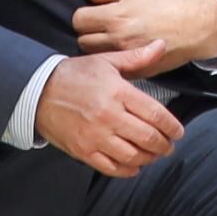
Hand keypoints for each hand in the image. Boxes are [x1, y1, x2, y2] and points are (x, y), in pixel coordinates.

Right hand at [32, 54, 180, 175]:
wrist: (38, 91)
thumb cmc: (75, 75)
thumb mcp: (106, 61)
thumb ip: (136, 58)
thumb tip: (161, 45)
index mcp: (118, 93)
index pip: (155, 114)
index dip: (172, 127)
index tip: (178, 132)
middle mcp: (109, 117)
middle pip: (148, 138)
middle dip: (164, 145)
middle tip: (169, 145)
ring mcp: (95, 137)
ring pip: (132, 156)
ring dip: (149, 158)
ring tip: (153, 154)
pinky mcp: (83, 151)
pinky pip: (111, 168)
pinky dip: (127, 170)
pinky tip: (134, 165)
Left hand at [74, 0, 216, 76]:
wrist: (202, 25)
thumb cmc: (175, 1)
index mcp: (117, 16)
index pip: (79, 20)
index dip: (84, 14)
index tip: (93, 12)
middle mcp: (118, 39)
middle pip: (83, 41)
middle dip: (88, 32)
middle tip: (101, 25)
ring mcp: (129, 57)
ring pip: (98, 56)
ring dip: (100, 47)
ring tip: (112, 37)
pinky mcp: (140, 70)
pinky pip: (118, 66)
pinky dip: (117, 60)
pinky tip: (126, 49)